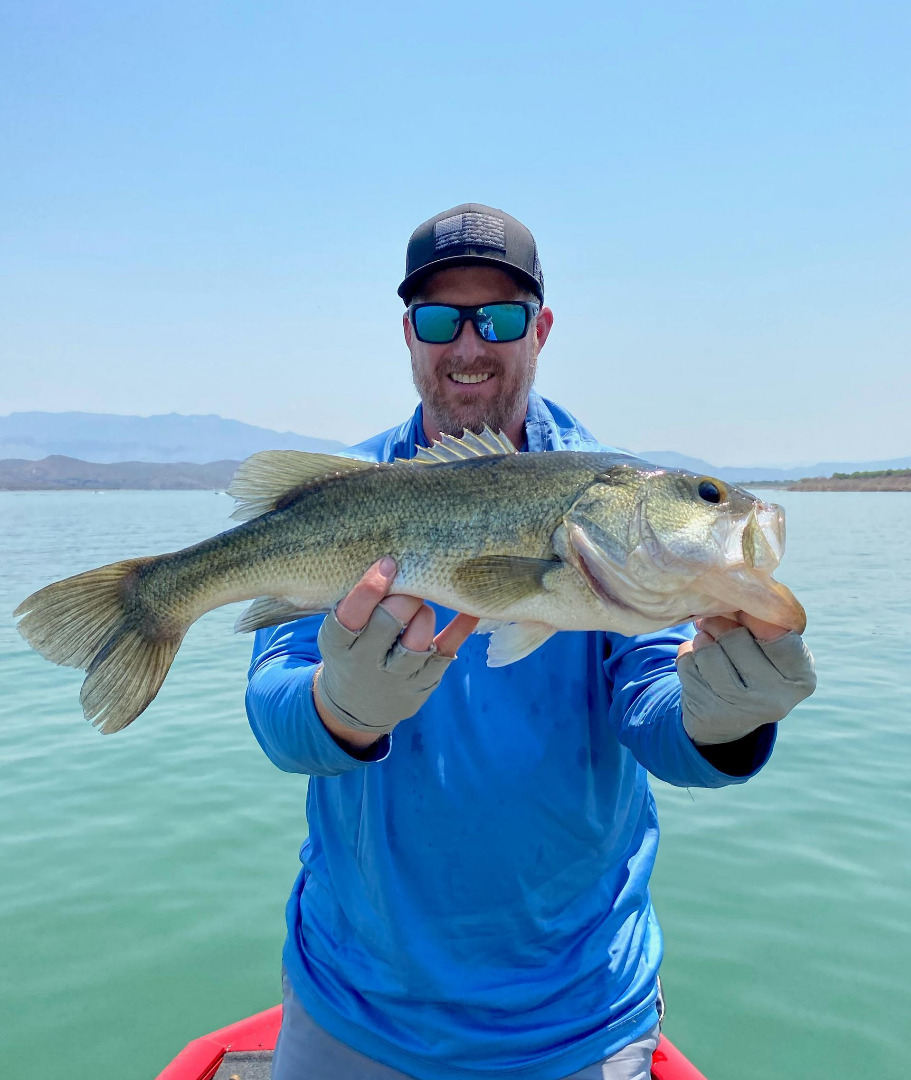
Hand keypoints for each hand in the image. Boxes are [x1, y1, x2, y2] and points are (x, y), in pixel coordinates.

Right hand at [313, 557, 477, 746]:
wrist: (356, 706)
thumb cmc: (350, 650)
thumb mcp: (339, 632)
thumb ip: (358, 603)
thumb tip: (392, 558)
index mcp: (339, 644)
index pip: (351, 613)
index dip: (371, 586)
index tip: (388, 563)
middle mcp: (366, 662)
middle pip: (390, 620)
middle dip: (404, 595)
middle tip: (410, 581)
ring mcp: (398, 676)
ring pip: (419, 639)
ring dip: (424, 614)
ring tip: (418, 607)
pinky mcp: (425, 681)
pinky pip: (448, 649)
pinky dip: (462, 626)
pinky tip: (471, 607)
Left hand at [675, 610, 815, 746]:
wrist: (728, 717)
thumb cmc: (753, 666)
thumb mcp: (769, 646)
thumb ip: (759, 621)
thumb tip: (728, 600)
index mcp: (802, 677)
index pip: (778, 633)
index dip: (753, 613)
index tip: (740, 608)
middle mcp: (777, 699)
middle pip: (736, 638)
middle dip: (719, 624)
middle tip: (713, 623)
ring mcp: (742, 710)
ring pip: (708, 652)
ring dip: (702, 641)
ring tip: (707, 644)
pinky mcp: (709, 713)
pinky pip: (688, 665)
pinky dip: (687, 657)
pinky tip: (697, 666)